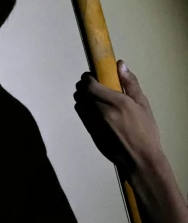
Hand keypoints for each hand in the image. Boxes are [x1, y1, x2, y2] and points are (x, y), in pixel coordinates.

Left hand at [73, 60, 163, 174]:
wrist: (139, 158)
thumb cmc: (145, 131)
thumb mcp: (142, 104)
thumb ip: (130, 83)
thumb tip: (120, 64)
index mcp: (117, 102)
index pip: (89, 84)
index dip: (88, 78)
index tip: (94, 76)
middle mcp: (101, 111)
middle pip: (80, 92)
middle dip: (84, 86)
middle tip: (94, 86)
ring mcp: (93, 122)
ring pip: (78, 102)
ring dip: (83, 97)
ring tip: (95, 99)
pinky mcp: (89, 130)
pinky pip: (80, 113)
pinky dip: (84, 108)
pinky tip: (95, 110)